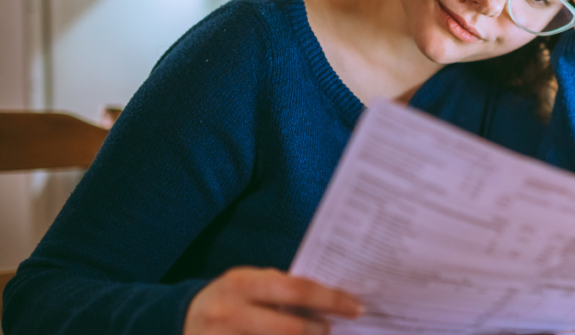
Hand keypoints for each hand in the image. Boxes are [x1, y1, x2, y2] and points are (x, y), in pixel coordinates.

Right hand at [184, 267, 363, 334]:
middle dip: (318, 330)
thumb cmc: (228, 300)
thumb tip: (329, 299)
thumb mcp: (248, 283)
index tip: (355, 307)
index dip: (331, 300)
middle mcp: (230, 314)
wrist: (180, 321)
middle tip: (329, 328)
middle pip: (291, 329)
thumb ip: (280, 288)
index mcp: (241, 284)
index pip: (297, 289)